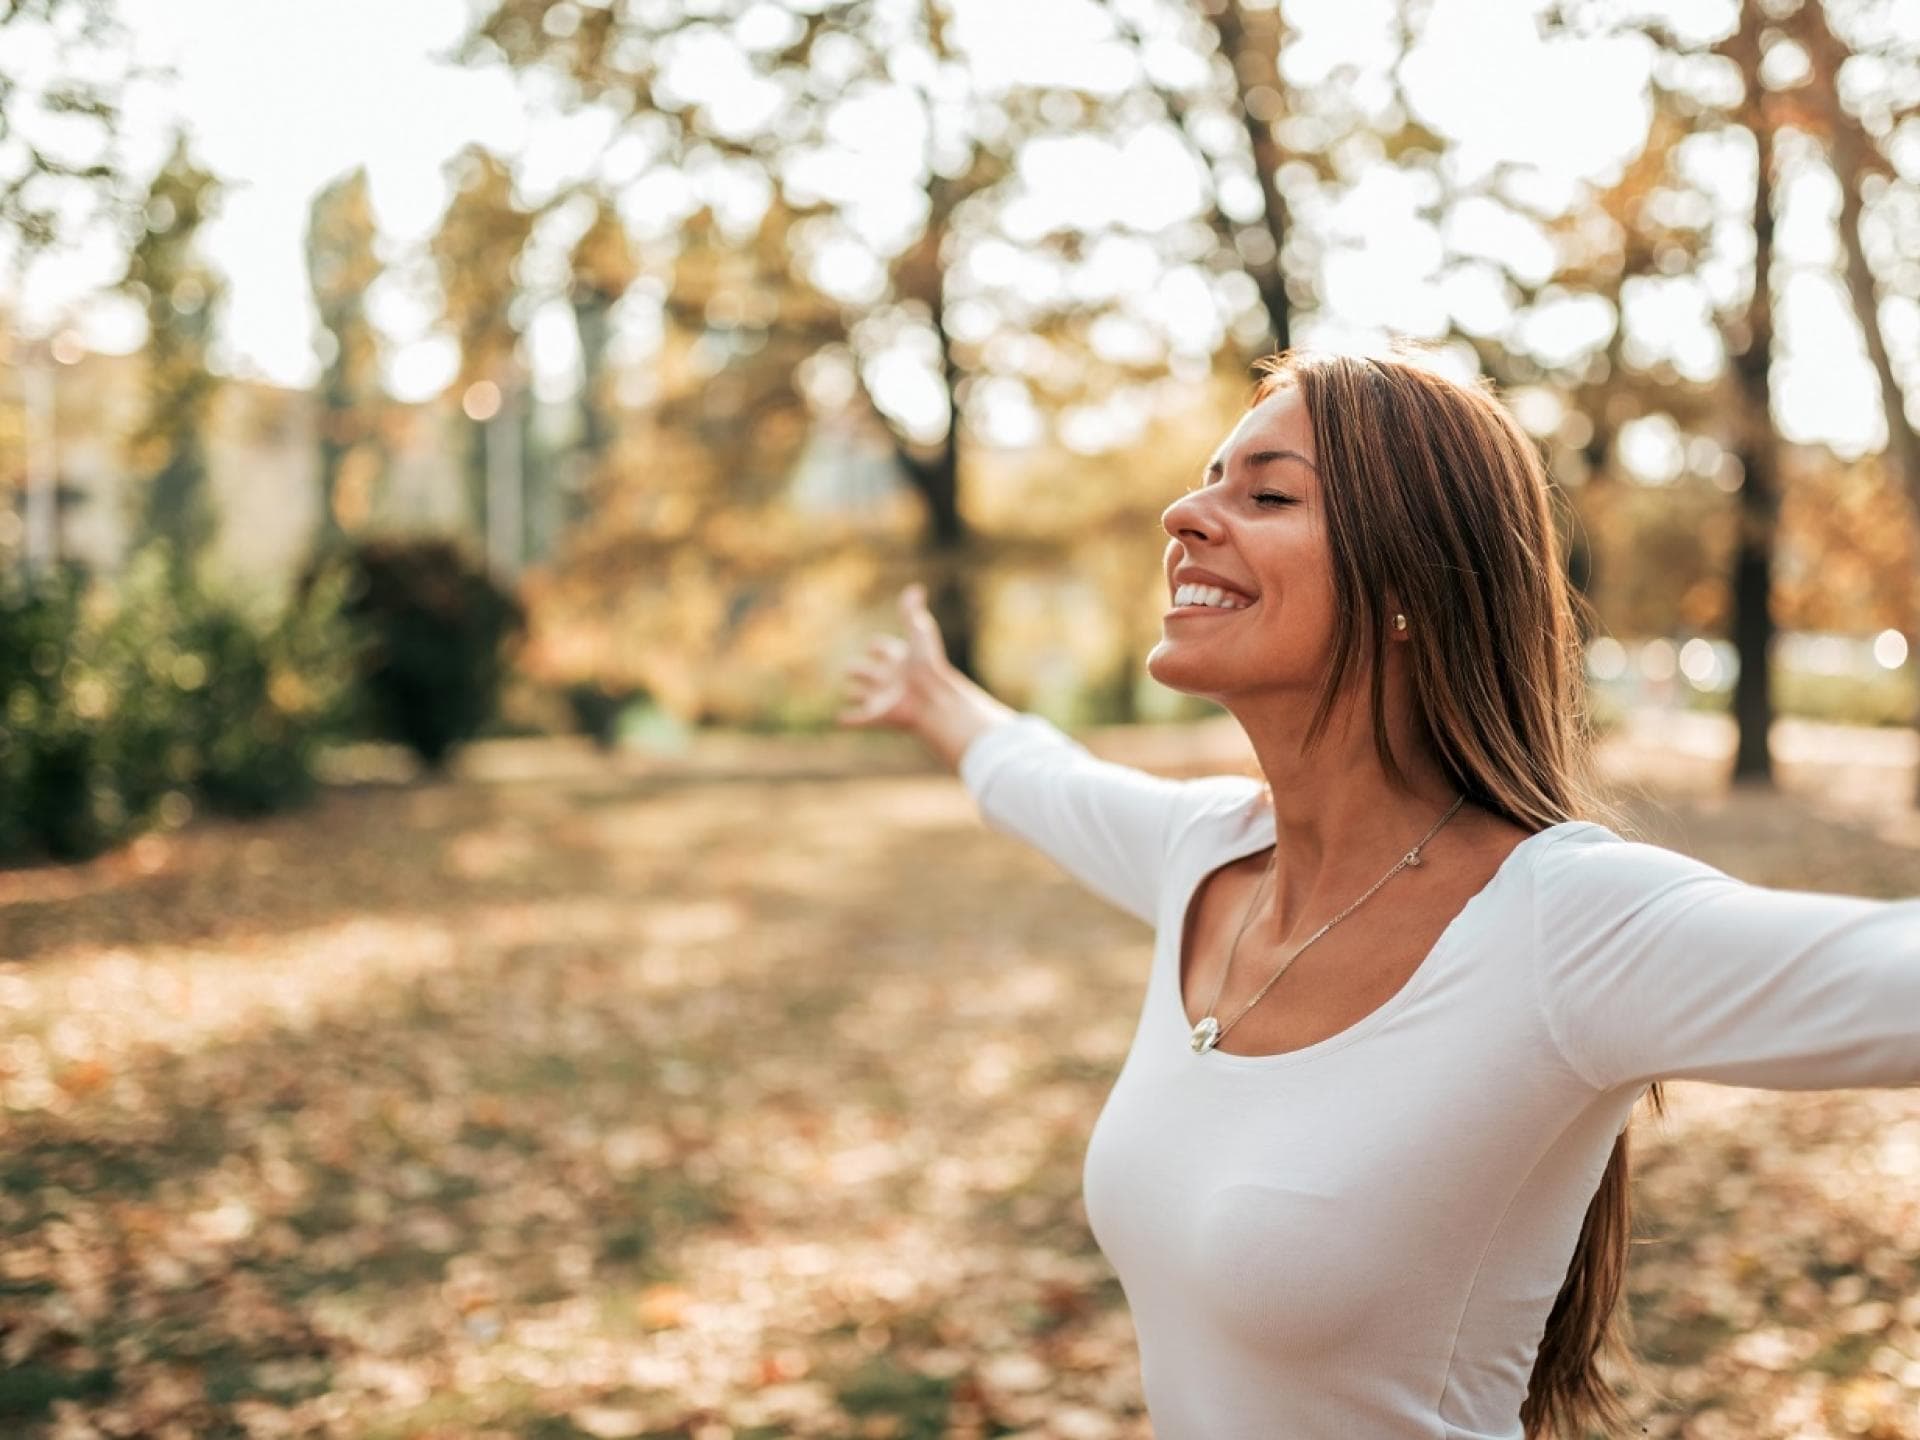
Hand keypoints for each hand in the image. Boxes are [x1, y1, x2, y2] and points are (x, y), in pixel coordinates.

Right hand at [835, 581, 955, 732]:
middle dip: (858, 669)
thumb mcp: (919, 633)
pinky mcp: (876, 716)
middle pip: (868, 671)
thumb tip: (916, 588)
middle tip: (850, 669)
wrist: (934, 701)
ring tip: (850, 693)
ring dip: (854, 693)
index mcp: (899, 658)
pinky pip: (857, 719)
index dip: (878, 646)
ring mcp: (881, 698)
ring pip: (862, 694)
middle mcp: (889, 678)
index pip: (882, 648)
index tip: (874, 645)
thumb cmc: (928, 666)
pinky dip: (847, 719)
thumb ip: (912, 613)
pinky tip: (839, 719)